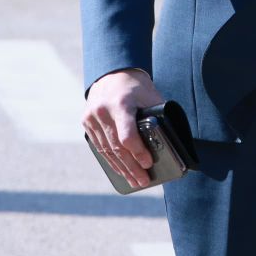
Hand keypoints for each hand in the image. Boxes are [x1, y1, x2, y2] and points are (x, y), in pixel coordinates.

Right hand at [83, 68, 163, 188]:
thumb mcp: (151, 96)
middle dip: (132, 167)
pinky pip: (99, 146)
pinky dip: (110, 160)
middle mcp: (103, 112)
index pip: (127, 134)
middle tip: (143, 181)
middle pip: (117, 146)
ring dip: (121, 168)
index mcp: (121, 104)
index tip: (149, 163)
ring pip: (106, 150)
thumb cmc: (137, 88)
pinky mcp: (86, 122)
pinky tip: (120, 170)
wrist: (112, 74)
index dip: (138, 152)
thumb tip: (169, 142)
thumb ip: (156, 116)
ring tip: (134, 181)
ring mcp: (91, 118)